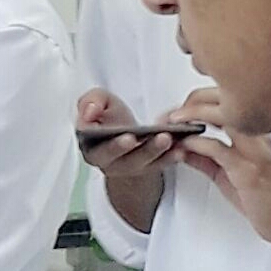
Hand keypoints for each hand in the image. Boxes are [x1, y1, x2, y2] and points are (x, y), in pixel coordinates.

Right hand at [77, 90, 176, 234]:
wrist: (125, 133)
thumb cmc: (111, 118)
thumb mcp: (99, 102)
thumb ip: (91, 102)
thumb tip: (90, 112)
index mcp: (91, 147)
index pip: (97, 147)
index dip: (112, 145)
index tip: (127, 137)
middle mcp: (108, 162)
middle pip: (121, 159)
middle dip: (137, 150)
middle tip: (150, 138)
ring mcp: (129, 167)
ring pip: (142, 163)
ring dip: (156, 151)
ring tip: (168, 137)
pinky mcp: (148, 168)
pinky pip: (160, 165)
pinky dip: (170, 157)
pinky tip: (180, 147)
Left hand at [169, 88, 270, 266]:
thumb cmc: (268, 199)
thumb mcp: (229, 175)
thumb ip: (206, 160)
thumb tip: (182, 149)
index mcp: (255, 131)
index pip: (227, 100)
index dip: (198, 100)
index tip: (177, 111)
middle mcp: (257, 134)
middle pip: (225, 99)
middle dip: (192, 101)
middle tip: (170, 114)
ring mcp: (255, 150)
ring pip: (222, 116)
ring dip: (191, 116)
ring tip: (171, 123)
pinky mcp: (248, 169)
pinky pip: (218, 147)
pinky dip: (196, 144)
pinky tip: (184, 146)